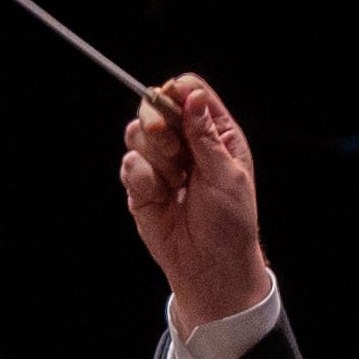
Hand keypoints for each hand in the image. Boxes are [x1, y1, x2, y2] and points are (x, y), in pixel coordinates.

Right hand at [119, 73, 271, 329]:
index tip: (176, 110)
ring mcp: (160, 162)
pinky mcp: (140, 185)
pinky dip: (144, 181)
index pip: (190, 93)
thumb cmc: (230, 223)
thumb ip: (206, 136)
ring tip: (176, 184)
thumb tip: (193, 97)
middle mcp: (184, 142)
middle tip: (175, 153)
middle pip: (155, 105)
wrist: (210, 266)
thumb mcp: (228, 175)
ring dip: (156, 158)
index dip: (178, 94)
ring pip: (137, 133)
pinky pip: (129, 165)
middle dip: (160, 124)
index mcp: (214, 133)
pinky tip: (162, 198)